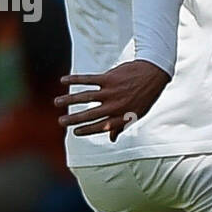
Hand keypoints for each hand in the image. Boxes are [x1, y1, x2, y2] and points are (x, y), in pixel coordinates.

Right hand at [54, 60, 170, 140]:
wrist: (154, 73)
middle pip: (91, 114)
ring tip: (57, 102)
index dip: (88, 130)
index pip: (102, 126)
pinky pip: (88, 79)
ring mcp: (112, 91)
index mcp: (123, 116)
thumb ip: (122, 125)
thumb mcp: (137, 113)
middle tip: (61, 122)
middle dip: (74, 119)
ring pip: (86, 97)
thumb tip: (112, 139)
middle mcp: (116, 105)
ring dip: (70, 99)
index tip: (75, 132)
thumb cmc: (145, 95)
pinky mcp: (109, 78)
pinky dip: (75, 79)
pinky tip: (63, 81)